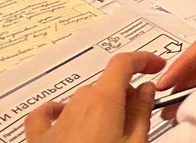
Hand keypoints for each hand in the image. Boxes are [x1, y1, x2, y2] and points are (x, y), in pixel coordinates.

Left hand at [22, 51, 158, 141]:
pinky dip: (56, 110)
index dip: (143, 60)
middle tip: (139, 114)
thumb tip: (146, 89)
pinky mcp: (38, 140)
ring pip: (80, 99)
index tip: (157, 68)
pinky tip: (62, 116)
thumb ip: (141, 113)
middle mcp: (78, 104)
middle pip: (105, 85)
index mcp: (104, 100)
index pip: (123, 63)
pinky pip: (44, 115)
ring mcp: (55, 122)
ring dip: (99, 105)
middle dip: (124, 93)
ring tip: (111, 129)